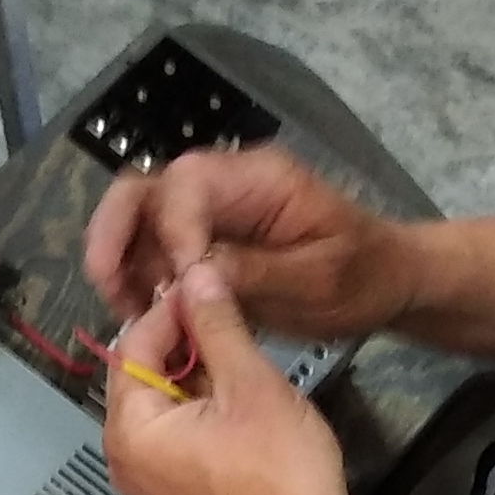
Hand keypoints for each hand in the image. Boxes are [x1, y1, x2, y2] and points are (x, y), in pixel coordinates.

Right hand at [83, 142, 426, 341]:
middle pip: (144, 190)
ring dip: (121, 263)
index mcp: (258, 179)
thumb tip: (192, 275)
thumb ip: (256, 274)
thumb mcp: (320, 280)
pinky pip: (152, 251)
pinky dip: (136, 279)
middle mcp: (224, 185)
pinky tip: (141, 314)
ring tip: (128, 312)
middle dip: (116, 235)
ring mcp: (209, 213)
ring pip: (137, 220)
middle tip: (109, 287)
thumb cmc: (363, 275)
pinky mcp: (202, 243)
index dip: (172, 232)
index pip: (188, 185)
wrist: (385, 281)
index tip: (177, 287)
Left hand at [99, 259, 361, 494]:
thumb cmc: (280, 471)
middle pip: (140, 371)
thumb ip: (217, 325)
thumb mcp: (250, 384)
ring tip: (233, 330)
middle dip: (178, 333)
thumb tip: (196, 272)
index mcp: (128, 429)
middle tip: (222, 299)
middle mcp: (122, 453)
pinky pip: (173, 425)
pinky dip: (198, 396)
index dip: (169, 306)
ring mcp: (147, 473)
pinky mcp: (173, 484)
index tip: (207, 277)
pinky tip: (233, 375)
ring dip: (192, 362)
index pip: (132, 344)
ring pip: (160, 397)